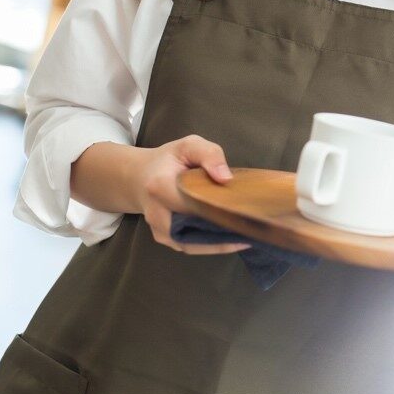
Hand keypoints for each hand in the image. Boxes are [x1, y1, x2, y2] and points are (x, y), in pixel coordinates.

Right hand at [133, 134, 249, 255]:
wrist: (139, 178)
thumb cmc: (168, 160)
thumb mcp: (189, 146)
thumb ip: (209, 155)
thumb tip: (226, 178)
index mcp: (160, 186)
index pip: (194, 203)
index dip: (220, 209)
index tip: (246, 211)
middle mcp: (157, 214)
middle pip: (196, 228)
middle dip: (225, 229)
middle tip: (254, 226)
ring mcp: (159, 231)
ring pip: (195, 244)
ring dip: (221, 242)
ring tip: (248, 234)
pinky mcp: (165, 240)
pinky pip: (192, 247)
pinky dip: (213, 246)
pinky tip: (234, 239)